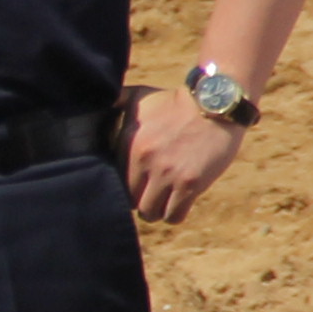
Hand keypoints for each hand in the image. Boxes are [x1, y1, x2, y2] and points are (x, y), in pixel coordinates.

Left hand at [121, 89, 242, 226]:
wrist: (215, 104)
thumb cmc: (175, 102)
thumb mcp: (139, 95)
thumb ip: (115, 100)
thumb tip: (97, 100)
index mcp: (128, 142)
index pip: (114, 182)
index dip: (125, 185)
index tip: (135, 182)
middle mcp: (145, 160)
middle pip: (131, 201)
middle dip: (140, 199)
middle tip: (150, 193)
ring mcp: (168, 174)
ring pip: (150, 213)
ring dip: (156, 210)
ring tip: (163, 200)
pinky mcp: (190, 184)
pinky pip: (173, 216)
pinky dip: (174, 214)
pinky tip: (178, 202)